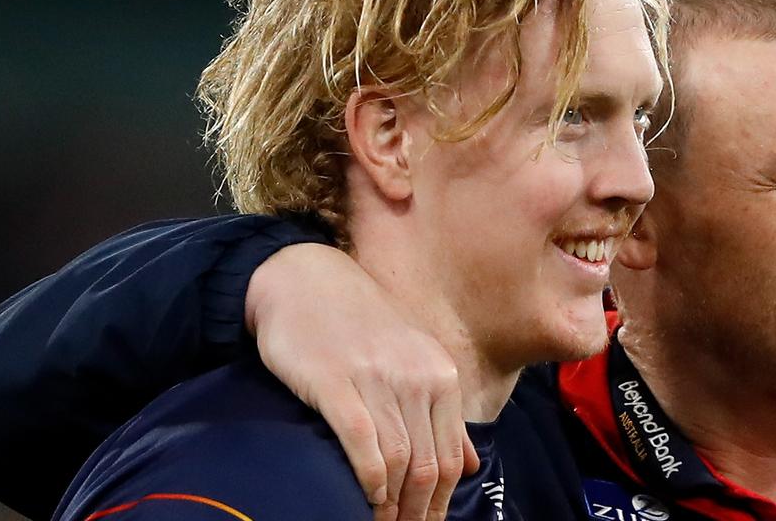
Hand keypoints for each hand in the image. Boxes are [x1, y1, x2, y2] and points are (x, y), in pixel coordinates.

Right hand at [245, 243, 479, 520]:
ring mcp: (377, 378)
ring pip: (400, 460)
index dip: (442, 502)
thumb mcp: (413, 359)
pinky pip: (362, 441)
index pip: (452, 457)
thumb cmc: (358, 324)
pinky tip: (365, 495)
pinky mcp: (335, 381)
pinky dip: (368, 478)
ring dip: (392, 505)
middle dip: (418, 511)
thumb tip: (470, 464)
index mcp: (440, 374)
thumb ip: (442, 412)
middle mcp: (416, 377)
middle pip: (429, 466)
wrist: (305, 279)